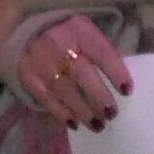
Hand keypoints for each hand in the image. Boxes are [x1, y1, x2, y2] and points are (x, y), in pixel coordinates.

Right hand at [15, 14, 132, 130]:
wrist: (26, 29)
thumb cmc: (66, 33)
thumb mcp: (86, 31)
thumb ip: (100, 50)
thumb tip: (118, 81)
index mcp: (79, 30)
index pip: (101, 52)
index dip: (116, 72)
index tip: (127, 91)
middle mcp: (58, 45)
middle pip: (82, 74)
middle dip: (99, 96)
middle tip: (111, 114)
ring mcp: (40, 62)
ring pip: (64, 90)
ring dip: (82, 110)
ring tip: (98, 125)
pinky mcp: (27, 75)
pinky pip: (46, 97)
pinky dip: (60, 112)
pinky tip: (74, 123)